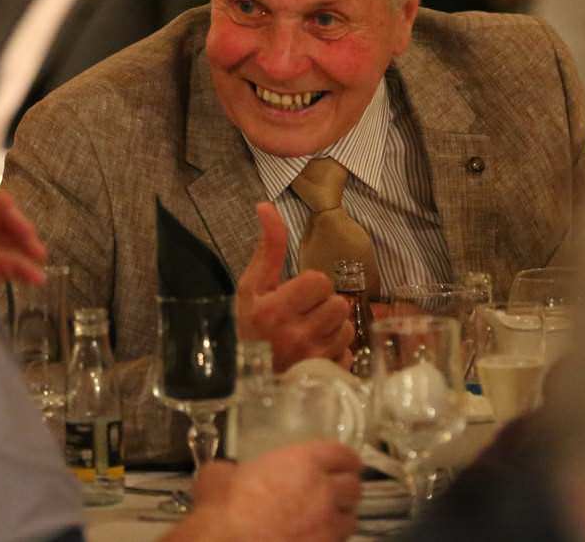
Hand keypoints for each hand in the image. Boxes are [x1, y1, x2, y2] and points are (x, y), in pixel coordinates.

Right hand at [170, 441, 361, 541]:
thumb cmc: (223, 507)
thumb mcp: (220, 476)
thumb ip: (232, 470)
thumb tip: (227, 473)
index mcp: (304, 462)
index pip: (343, 455)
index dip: (345, 460)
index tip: (344, 464)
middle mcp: (323, 491)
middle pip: (353, 487)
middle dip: (345, 489)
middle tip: (334, 492)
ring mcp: (327, 526)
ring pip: (350, 519)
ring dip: (340, 517)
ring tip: (327, 520)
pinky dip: (329, 540)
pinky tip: (314, 539)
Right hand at [236, 203, 352, 371]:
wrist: (237, 378)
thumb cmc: (245, 327)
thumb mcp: (250, 287)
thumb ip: (267, 248)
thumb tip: (266, 206)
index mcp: (275, 310)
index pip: (320, 281)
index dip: (309, 285)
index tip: (293, 295)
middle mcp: (296, 336)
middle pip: (338, 303)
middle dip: (323, 305)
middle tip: (303, 314)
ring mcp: (312, 360)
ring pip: (346, 327)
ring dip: (331, 327)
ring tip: (310, 332)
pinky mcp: (324, 376)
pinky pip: (348, 353)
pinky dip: (336, 351)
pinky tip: (316, 352)